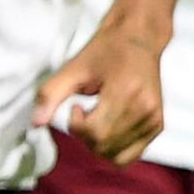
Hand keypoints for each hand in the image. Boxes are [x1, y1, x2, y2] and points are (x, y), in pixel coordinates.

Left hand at [34, 20, 166, 165]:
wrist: (140, 38)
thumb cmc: (106, 50)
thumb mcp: (74, 67)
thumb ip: (51, 94)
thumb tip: (36, 122)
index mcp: (127, 92)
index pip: (95, 132)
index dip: (76, 125)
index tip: (76, 106)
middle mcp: (145, 109)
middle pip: (103, 146)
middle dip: (84, 136)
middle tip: (85, 112)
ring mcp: (154, 119)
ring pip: (115, 155)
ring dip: (97, 144)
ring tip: (98, 119)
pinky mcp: (157, 125)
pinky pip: (129, 155)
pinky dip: (112, 149)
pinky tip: (108, 128)